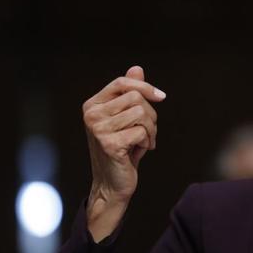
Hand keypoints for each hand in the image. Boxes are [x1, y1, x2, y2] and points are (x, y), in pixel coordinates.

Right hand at [82, 65, 165, 240]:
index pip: (121, 83)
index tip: (161, 96)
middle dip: (150, 115)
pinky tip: (138, 151)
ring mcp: (98, 129)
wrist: (113, 184)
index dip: (145, 87)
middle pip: (135, 98)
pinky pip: (141, 132)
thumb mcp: (126, 119)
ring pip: (141, 114)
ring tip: (144, 141)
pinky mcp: (108, 143)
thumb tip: (137, 68)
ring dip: (150, 129)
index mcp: (92, 105)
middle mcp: (91, 114)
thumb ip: (130, 94)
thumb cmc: (122, 149)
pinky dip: (147, 141)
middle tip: (148, 132)